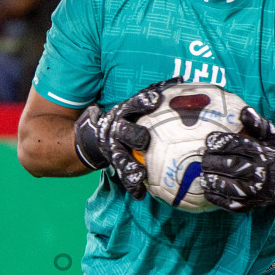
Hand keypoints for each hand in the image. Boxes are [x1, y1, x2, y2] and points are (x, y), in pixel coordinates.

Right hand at [73, 80, 169, 196]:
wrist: (94, 136)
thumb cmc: (127, 117)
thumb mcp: (134, 103)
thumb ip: (156, 92)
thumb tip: (181, 80)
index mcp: (125, 112)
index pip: (134, 104)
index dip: (143, 102)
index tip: (154, 101)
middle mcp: (118, 129)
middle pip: (127, 132)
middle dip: (136, 135)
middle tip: (145, 140)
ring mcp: (115, 147)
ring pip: (123, 158)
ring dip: (131, 167)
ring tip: (139, 174)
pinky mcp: (115, 163)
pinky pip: (125, 175)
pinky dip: (133, 185)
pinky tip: (140, 194)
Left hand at [200, 106, 274, 214]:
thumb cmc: (274, 158)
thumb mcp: (272, 138)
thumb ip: (259, 124)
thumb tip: (244, 111)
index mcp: (262, 153)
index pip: (235, 145)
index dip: (219, 142)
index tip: (210, 141)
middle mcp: (257, 172)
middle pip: (227, 165)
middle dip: (210, 160)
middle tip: (204, 158)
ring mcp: (252, 191)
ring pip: (224, 184)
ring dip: (209, 178)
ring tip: (204, 173)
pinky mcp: (247, 205)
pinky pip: (226, 201)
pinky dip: (213, 195)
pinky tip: (208, 188)